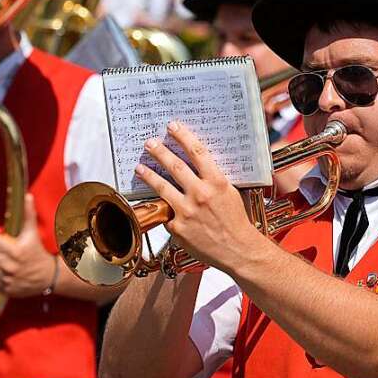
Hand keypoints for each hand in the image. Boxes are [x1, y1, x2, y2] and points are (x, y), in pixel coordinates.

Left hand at [0, 194, 55, 297]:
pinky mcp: (4, 289)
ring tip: (0, 262)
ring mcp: (7, 279)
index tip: (3, 241)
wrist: (47, 276)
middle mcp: (11, 266)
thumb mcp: (33, 233)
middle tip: (1, 252)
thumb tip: (28, 195)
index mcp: (16, 251)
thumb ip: (29, 214)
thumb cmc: (37, 252)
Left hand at [135, 121, 260, 273]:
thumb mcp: (231, 192)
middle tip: (150, 143)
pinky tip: (155, 203)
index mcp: (217, 182)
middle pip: (175, 166)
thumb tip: (199, 165)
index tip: (173, 127)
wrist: (238, 249)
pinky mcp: (177, 227)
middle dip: (160, 151)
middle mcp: (200, 194)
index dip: (183, 137)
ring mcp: (187, 211)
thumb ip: (214, 179)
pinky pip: (166, 212)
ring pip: (162, 187)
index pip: (197, 152)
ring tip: (140, 167)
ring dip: (149, 174)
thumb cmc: (237, 221)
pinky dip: (162, 207)